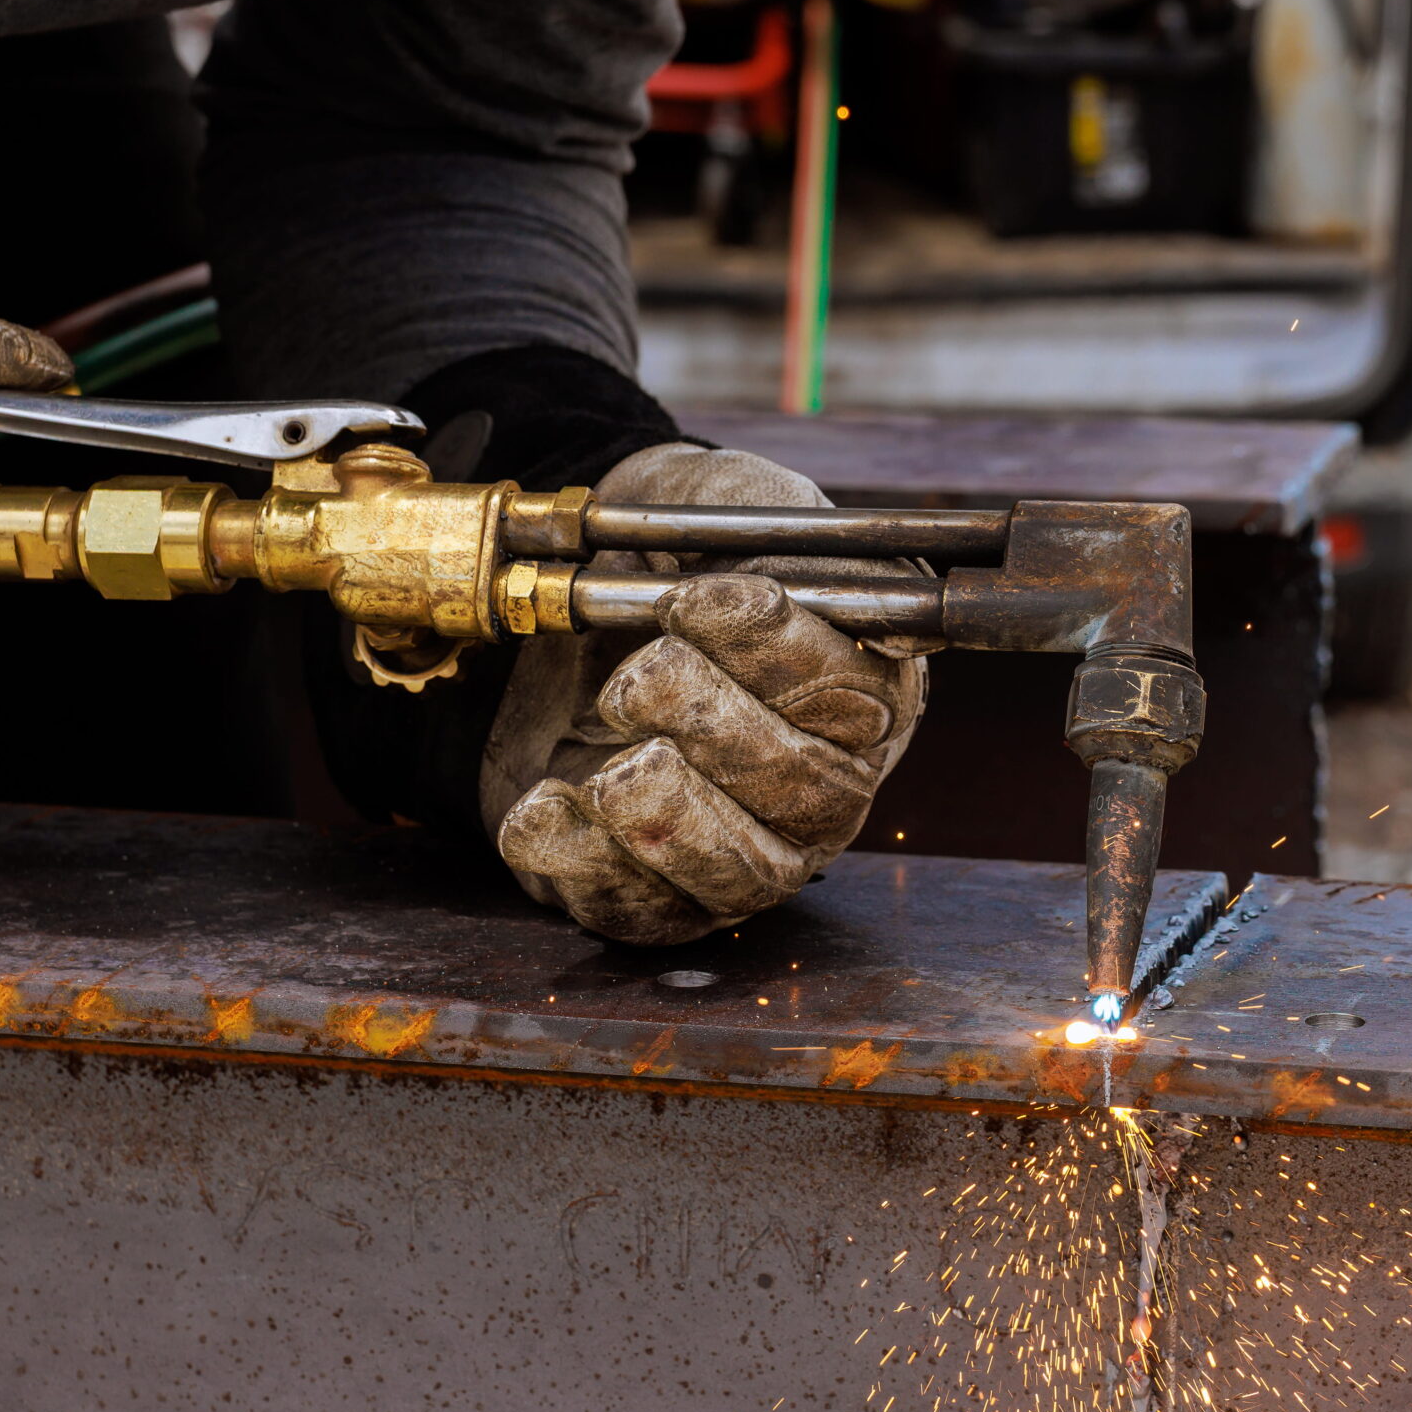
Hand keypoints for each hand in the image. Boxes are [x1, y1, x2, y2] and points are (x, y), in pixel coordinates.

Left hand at [484, 442, 929, 944]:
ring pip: (746, 871)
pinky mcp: (669, 895)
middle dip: (706, 720)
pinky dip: (581, 856)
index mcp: (864, 683)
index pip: (860, 696)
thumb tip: (824, 573)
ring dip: (658, 806)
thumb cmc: (664, 559)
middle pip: (809, 789)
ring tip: (605, 750)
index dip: (778, 653)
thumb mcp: (713, 500)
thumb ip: (768, 515)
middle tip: (633, 676)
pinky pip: (647, 912)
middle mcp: (827, 781)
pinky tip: (547, 799)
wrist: (561, 613)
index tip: (693, 601)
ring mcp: (754, 848)